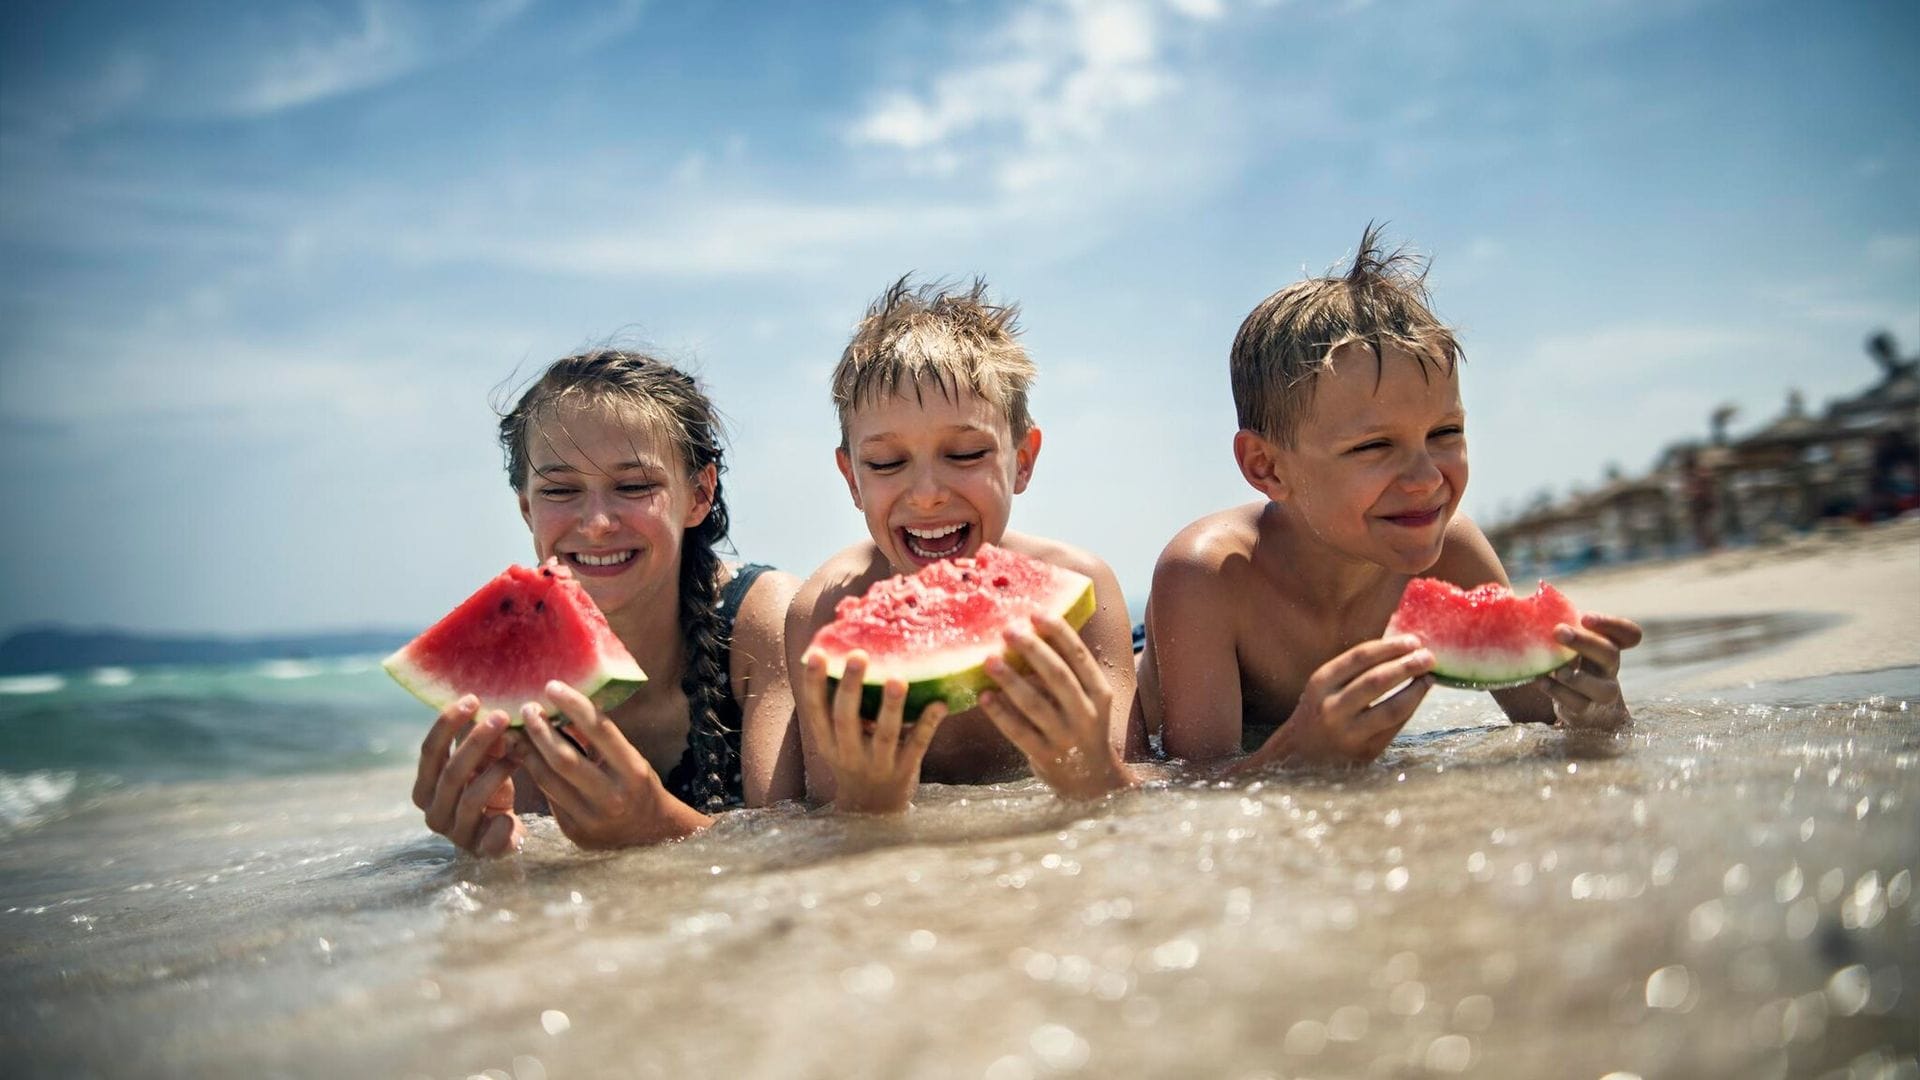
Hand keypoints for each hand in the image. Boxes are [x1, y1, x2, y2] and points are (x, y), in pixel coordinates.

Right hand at [413, 694, 524, 856]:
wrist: (503, 835)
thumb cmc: (488, 790)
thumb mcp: (483, 763)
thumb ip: (480, 740)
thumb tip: (489, 706)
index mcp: (425, 788)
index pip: (430, 752)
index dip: (447, 724)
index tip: (472, 699)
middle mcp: (433, 812)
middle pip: (451, 772)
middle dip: (477, 742)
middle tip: (502, 717)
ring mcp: (455, 834)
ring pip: (471, 799)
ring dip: (497, 771)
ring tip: (520, 751)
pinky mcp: (479, 852)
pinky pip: (489, 836)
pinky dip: (501, 824)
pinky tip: (512, 815)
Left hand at [515, 681, 710, 847]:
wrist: (651, 834)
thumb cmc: (639, 786)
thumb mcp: (629, 758)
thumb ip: (599, 740)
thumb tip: (563, 708)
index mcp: (633, 771)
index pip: (599, 731)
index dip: (573, 705)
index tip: (552, 686)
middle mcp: (612, 797)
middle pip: (564, 759)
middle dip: (539, 731)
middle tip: (527, 709)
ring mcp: (591, 819)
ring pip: (548, 780)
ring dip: (528, 752)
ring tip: (517, 732)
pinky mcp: (574, 832)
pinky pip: (549, 797)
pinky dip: (536, 774)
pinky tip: (526, 758)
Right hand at [798, 649, 948, 813]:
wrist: (873, 809)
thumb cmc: (856, 758)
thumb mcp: (838, 740)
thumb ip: (840, 708)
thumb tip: (845, 652)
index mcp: (827, 741)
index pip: (815, 709)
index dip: (813, 683)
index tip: (817, 654)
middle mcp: (848, 753)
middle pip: (846, 718)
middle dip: (852, 686)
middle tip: (859, 655)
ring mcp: (877, 765)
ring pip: (884, 734)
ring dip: (891, 706)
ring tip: (898, 679)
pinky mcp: (903, 771)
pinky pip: (917, 745)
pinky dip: (928, 724)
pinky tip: (939, 703)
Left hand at [979, 613, 1135, 798]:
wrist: (1093, 781)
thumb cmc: (1082, 728)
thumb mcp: (1088, 701)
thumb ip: (1068, 674)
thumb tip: (1031, 634)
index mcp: (1100, 693)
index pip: (1079, 657)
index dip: (1059, 633)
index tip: (1036, 612)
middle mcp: (1087, 714)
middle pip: (1058, 676)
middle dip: (1032, 650)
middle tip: (1008, 630)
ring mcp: (1066, 737)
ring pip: (1035, 704)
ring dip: (1010, 680)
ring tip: (988, 660)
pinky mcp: (1046, 756)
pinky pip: (1019, 732)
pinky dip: (1000, 714)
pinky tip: (984, 697)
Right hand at [1248, 636, 1435, 768]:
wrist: (1300, 754)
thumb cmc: (1320, 710)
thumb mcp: (1325, 685)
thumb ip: (1356, 669)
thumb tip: (1404, 649)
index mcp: (1321, 683)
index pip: (1361, 657)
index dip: (1391, 647)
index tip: (1413, 641)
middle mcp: (1332, 708)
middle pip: (1377, 681)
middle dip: (1408, 666)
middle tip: (1429, 657)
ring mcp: (1349, 733)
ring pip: (1392, 708)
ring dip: (1416, 691)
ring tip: (1429, 678)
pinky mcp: (1365, 752)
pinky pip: (1395, 727)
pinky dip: (1410, 709)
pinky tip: (1418, 697)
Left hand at [1538, 613, 1641, 732]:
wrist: (1584, 709)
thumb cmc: (1568, 663)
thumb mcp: (1569, 644)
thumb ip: (1557, 625)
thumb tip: (1513, 598)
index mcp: (1608, 646)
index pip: (1629, 634)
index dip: (1612, 624)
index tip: (1585, 617)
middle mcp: (1609, 668)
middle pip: (1610, 654)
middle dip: (1584, 642)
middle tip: (1559, 631)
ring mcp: (1601, 692)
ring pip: (1600, 687)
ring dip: (1576, 677)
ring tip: (1557, 669)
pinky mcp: (1585, 711)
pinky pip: (1576, 704)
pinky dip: (1557, 692)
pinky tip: (1541, 681)